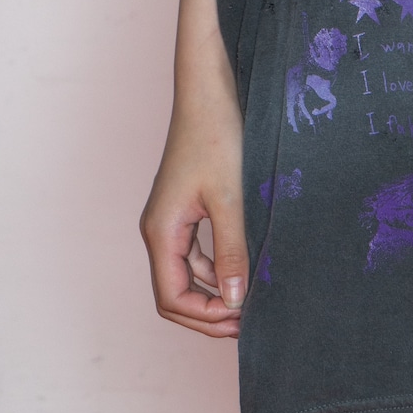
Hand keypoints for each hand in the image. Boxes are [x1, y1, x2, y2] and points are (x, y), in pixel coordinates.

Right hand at [140, 83, 248, 337]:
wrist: (211, 89)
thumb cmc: (217, 135)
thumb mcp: (230, 197)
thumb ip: (231, 251)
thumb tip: (235, 301)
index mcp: (161, 230)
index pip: (172, 297)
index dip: (204, 317)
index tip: (241, 320)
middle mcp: (160, 229)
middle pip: (175, 292)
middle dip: (208, 313)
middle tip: (248, 323)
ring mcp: (172, 218)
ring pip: (188, 273)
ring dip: (215, 292)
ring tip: (253, 301)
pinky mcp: (187, 206)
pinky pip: (197, 251)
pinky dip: (218, 267)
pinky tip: (246, 269)